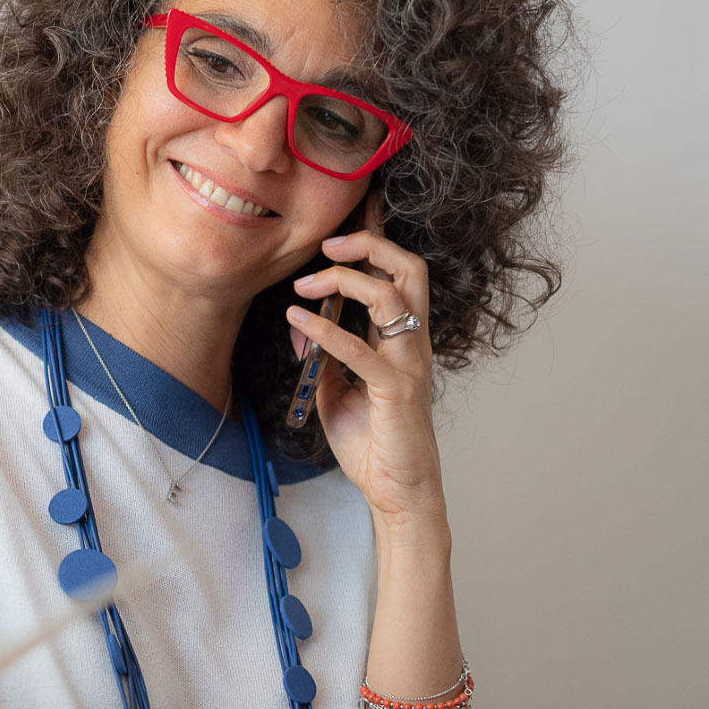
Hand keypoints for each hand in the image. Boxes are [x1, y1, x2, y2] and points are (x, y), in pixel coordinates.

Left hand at [286, 198, 447, 541]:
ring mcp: (408, 365)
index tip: (347, 215)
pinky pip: (362, 350)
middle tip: (327, 245)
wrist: (397, 493)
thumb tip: (298, 322)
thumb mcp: (335, 391)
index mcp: (401, 339)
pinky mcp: (397, 391)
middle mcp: (411, 344)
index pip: (398, 275)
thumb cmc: (373, 442)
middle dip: (370, 245)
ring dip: (344, 282)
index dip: (378, 239)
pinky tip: (297, 320)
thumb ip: (321, 355)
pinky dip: (326, 330)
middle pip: (410, 270)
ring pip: (392, 297)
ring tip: (303, 286)